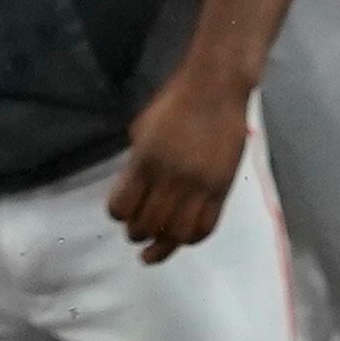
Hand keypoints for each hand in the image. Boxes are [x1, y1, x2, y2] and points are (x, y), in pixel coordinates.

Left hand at [109, 61, 253, 261]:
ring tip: (154, 251)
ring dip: (162, 247)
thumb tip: (134, 193)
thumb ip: (137, 165)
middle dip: (137, 234)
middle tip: (136, 234)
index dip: (117, 215)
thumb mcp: (142, 130)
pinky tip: (182, 240)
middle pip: (148, 225)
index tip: (120, 215)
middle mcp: (170, 179)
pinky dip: (191, 239)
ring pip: (176, 234)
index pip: (122, 207)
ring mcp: (199, 186)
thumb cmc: (173, 104)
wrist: (216, 89)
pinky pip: (206, 227)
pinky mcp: (221, 189)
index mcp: (145, 162)